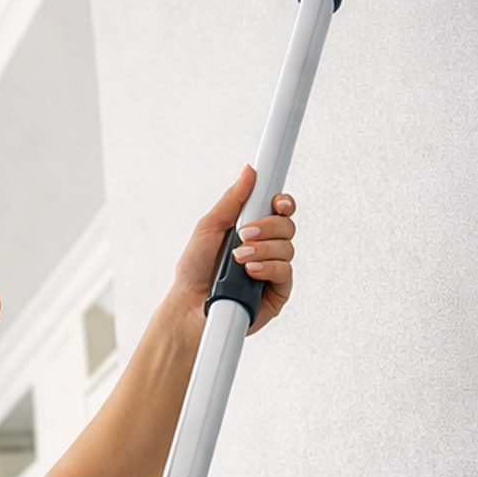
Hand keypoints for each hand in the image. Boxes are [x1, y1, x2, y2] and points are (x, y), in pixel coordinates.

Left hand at [171, 163, 295, 335]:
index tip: (276, 202)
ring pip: (288, 248)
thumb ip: (232, 200)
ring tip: (239, 259)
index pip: (279, 210)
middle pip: (288, 225)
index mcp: (253, 229)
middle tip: (244, 235)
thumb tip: (249, 171)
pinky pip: (286, 272)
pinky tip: (250, 273)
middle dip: (268, 227)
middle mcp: (266, 247)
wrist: (189, 305)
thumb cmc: (194, 270)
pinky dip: (268, 268)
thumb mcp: (209, 227)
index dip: (282, 203)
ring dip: (263, 249)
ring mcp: (273, 269)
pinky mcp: (278, 292)